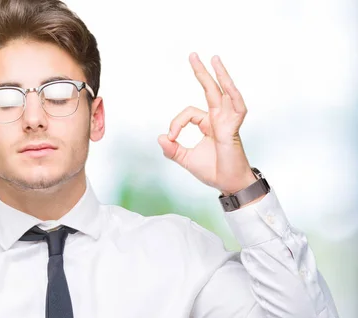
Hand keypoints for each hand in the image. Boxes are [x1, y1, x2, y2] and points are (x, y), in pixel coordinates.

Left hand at [158, 52, 255, 195]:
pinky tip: (225, 81)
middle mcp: (219, 119)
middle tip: (192, 55)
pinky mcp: (234, 128)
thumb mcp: (185, 159)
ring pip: (224, 92)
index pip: (189, 113)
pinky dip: (232, 94)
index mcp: (208, 124)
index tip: (170, 137)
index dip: (176, 123)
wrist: (228, 184)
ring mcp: (228, 121)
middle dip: (201, 72)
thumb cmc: (212, 171)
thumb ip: (172, 149)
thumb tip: (160, 137)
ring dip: (220, 75)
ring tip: (213, 58)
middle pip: (210, 90)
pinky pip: (237, 107)